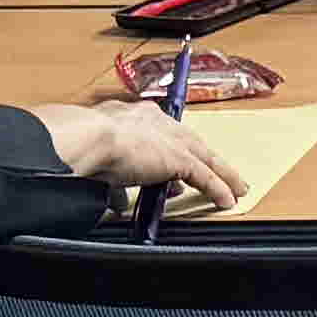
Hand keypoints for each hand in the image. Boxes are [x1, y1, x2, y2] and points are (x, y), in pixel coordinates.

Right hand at [37, 100, 242, 210]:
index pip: (162, 134)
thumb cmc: (81, 142)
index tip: (173, 165)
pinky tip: (226, 200)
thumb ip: (111, 177)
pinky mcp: (180, 158)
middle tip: (216, 172)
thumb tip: (114, 198)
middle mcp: (158, 122)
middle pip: (191, 143)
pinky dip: (218, 189)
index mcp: (134, 116)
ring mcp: (172, 140)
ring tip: (235, 188)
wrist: (87, 139)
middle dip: (204, 159)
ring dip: (223, 175)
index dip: (170, 150)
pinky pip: (206, 177)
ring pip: (206, 158)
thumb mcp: (98, 157)